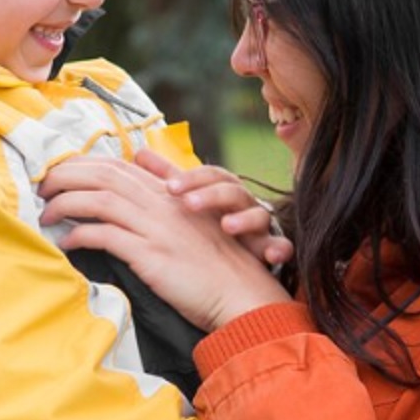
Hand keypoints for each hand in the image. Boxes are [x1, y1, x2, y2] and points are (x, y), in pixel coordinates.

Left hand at [40, 156, 291, 331]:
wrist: (241, 294)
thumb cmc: (217, 263)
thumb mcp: (193, 222)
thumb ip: (169, 191)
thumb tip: (141, 164)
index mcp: (171, 193)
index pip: (119, 166)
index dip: (85, 165)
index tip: (60, 174)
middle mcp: (163, 203)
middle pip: (104, 175)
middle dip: (66, 176)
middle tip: (41, 187)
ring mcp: (157, 227)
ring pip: (100, 200)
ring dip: (66, 203)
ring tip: (46, 213)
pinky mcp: (152, 255)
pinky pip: (106, 236)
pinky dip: (82, 235)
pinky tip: (68, 242)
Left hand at [134, 148, 293, 266]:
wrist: (243, 266)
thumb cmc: (214, 227)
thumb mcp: (192, 200)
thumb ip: (168, 177)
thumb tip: (138, 153)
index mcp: (222, 191)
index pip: (209, 176)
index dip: (191, 178)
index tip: (169, 186)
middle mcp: (243, 204)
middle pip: (230, 190)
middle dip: (211, 194)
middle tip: (188, 203)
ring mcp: (259, 225)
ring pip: (257, 214)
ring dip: (244, 219)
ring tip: (228, 226)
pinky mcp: (272, 247)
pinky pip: (281, 245)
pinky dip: (279, 248)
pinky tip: (273, 254)